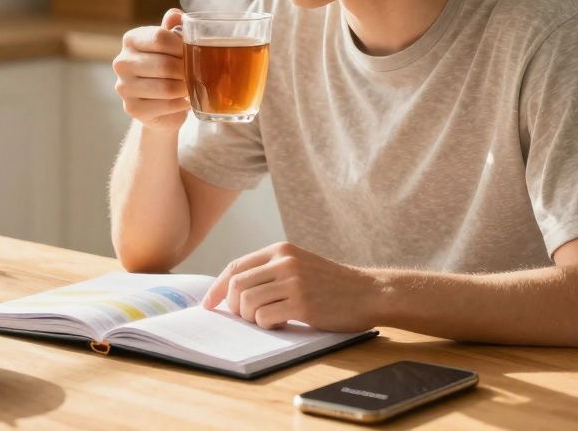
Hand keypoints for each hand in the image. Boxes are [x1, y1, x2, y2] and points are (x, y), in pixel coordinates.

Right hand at [112, 8, 190, 131]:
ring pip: (166, 87)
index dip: (182, 45)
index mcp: (131, 40)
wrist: (159, 103)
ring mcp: (124, 87)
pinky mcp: (131, 108)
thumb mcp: (171, 44)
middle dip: (186, 70)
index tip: (194, 51)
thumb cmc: (168, 66)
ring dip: (185, 88)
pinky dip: (180, 104)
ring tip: (192, 86)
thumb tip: (176, 15)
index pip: (160, 37)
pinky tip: (184, 100)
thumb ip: (174, 27)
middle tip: (199, 73)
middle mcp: (122, 62)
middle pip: (164, 64)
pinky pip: (165, 106)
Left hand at [200, 241, 381, 331]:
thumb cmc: (331, 284)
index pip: (235, 267)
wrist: (369, 292)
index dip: (217, 287)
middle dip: (234, 307)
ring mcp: (294, 282)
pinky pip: (266, 318)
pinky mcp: (303, 304)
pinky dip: (267, 325)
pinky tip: (283, 324)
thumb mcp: (300, 265)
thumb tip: (233, 292)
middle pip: (237, 285)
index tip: (208, 304)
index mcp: (281, 250)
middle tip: (246, 317)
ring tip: (268, 320)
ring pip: (247, 303)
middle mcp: (284, 262)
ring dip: (251, 318)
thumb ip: (271, 271)